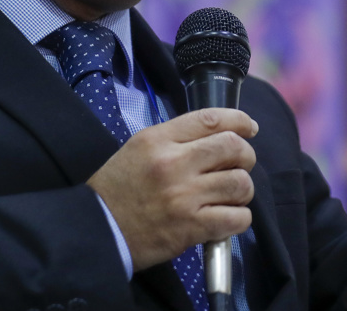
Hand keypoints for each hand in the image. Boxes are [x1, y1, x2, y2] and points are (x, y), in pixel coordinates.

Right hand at [87, 108, 257, 270]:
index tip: (249, 128)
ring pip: (240, 183)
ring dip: (242, 190)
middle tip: (240, 166)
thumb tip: (218, 136)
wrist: (98, 229)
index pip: (211, 119)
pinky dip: (239, 218)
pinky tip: (227, 218)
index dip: (239, 120)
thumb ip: (176, 138)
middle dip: (246, 156)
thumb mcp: (139, 148)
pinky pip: (236, 219)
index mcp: (159, 139)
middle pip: (233, 147)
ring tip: (231, 196)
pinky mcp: (190, 228)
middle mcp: (174, 163)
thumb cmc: (118, 188)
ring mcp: (184, 196)